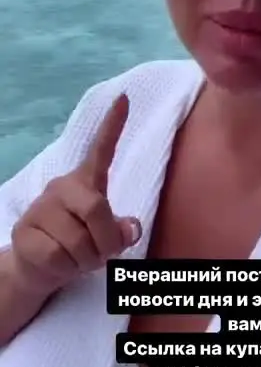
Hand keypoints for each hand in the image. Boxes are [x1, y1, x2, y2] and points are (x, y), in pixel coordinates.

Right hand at [10, 94, 140, 297]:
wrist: (39, 266)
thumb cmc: (81, 243)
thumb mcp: (107, 237)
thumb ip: (122, 230)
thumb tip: (130, 228)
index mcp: (86, 182)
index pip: (102, 149)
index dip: (114, 125)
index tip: (124, 97)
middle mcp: (62, 187)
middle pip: (96, 208)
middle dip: (107, 239)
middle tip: (105, 254)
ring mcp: (41, 207)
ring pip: (77, 239)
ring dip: (87, 259)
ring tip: (80, 259)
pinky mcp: (25, 230)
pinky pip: (57, 255)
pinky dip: (67, 268)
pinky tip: (62, 263)